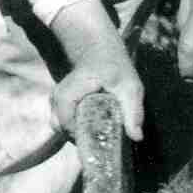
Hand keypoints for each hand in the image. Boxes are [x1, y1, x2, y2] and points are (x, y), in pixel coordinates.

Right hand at [47, 0, 144, 140]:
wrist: (98, 50)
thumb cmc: (115, 67)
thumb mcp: (130, 88)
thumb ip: (133, 112)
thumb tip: (137, 137)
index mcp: (72, 91)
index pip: (67, 122)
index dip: (80, 136)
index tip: (98, 143)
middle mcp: (58, 95)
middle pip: (61, 127)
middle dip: (79, 138)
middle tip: (100, 141)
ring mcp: (55, 98)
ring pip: (59, 126)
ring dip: (76, 133)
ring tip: (96, 133)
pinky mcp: (57, 102)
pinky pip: (61, 122)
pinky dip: (73, 127)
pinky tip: (90, 126)